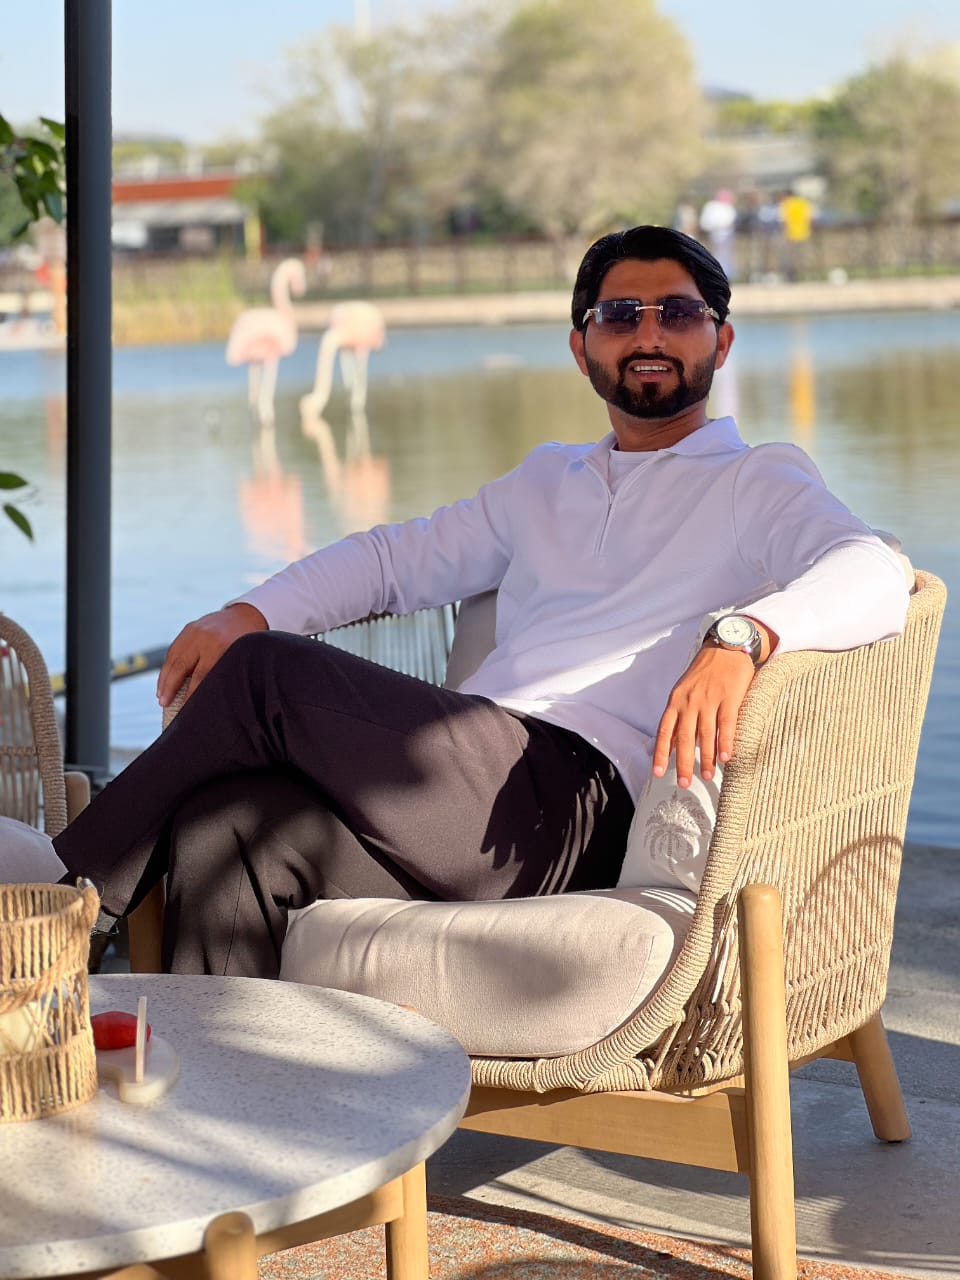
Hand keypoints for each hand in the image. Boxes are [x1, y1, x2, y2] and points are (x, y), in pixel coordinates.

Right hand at [156, 603, 266, 707]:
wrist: (246, 614)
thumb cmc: (247, 644)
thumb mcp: (242, 658)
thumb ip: (228, 674)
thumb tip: (215, 700)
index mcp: (220, 646)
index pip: (201, 676)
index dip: (191, 694)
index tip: (186, 710)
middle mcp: (204, 637)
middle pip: (181, 666)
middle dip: (170, 687)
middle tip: (163, 704)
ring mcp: (194, 630)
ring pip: (173, 657)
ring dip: (164, 678)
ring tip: (160, 696)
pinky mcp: (188, 628)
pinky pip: (174, 649)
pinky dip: (168, 666)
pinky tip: (164, 679)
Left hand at [652, 646, 756, 788]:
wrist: (726, 647)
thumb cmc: (705, 671)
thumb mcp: (684, 691)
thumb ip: (678, 716)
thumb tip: (672, 743)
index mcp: (676, 701)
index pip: (665, 731)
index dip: (661, 753)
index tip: (658, 772)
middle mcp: (690, 702)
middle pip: (685, 738)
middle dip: (684, 763)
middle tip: (684, 783)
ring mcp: (710, 699)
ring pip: (706, 734)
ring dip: (707, 758)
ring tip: (708, 776)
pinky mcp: (729, 697)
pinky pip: (726, 724)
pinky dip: (726, 742)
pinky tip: (726, 758)